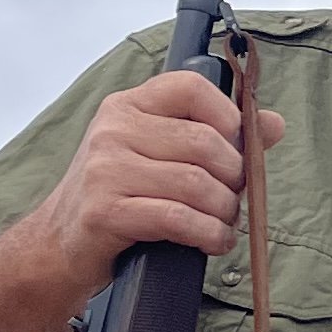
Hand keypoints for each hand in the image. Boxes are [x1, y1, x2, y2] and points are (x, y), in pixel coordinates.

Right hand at [11, 70, 282, 300]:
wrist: (59, 244)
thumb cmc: (117, 196)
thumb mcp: (159, 156)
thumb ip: (216, 136)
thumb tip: (273, 124)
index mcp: (128, 106)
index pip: (190, 87)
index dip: (228, 116)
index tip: (240, 148)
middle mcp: (113, 129)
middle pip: (204, 143)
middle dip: (235, 177)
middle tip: (235, 200)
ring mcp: (105, 169)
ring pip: (196, 183)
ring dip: (225, 211)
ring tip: (225, 224)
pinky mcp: (104, 211)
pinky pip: (178, 218)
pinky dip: (209, 233)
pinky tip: (214, 241)